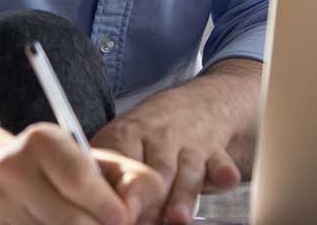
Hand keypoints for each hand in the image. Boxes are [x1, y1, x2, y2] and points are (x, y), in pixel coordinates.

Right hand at [0, 123, 164, 224]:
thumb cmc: (52, 168)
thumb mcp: (89, 160)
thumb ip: (126, 176)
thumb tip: (133, 210)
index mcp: (42, 141)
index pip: (78, 180)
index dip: (107, 206)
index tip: (124, 219)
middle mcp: (12, 169)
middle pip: (69, 219)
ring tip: (84, 223)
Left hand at [90, 59, 259, 224]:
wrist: (202, 102)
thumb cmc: (152, 132)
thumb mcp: (122, 140)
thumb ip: (109, 174)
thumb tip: (91, 208)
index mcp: (126, 134)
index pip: (119, 162)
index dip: (118, 190)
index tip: (116, 212)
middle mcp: (159, 137)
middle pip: (154, 174)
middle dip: (149, 202)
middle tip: (141, 222)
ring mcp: (189, 144)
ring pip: (186, 172)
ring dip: (182, 196)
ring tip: (176, 218)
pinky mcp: (216, 152)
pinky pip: (221, 163)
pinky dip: (223, 172)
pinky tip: (224, 179)